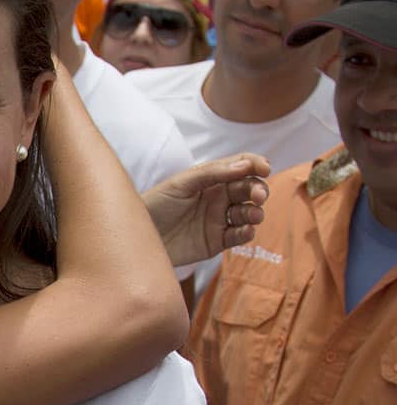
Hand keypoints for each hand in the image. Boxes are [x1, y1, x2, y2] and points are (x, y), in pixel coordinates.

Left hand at [145, 153, 270, 266]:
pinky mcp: (217, 241)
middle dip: (258, 190)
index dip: (255, 164)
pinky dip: (247, 232)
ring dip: (255, 212)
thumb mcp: (180, 184)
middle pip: (249, 189)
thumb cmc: (155, 205)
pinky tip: (245, 230)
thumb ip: (211, 173)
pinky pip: (239, 235)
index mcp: (210, 178)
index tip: (265, 168)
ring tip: (252, 214)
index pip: (240, 166)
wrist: (139, 237)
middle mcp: (218, 197)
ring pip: (248, 212)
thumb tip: (245, 164)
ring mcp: (219, 219)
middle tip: (258, 196)